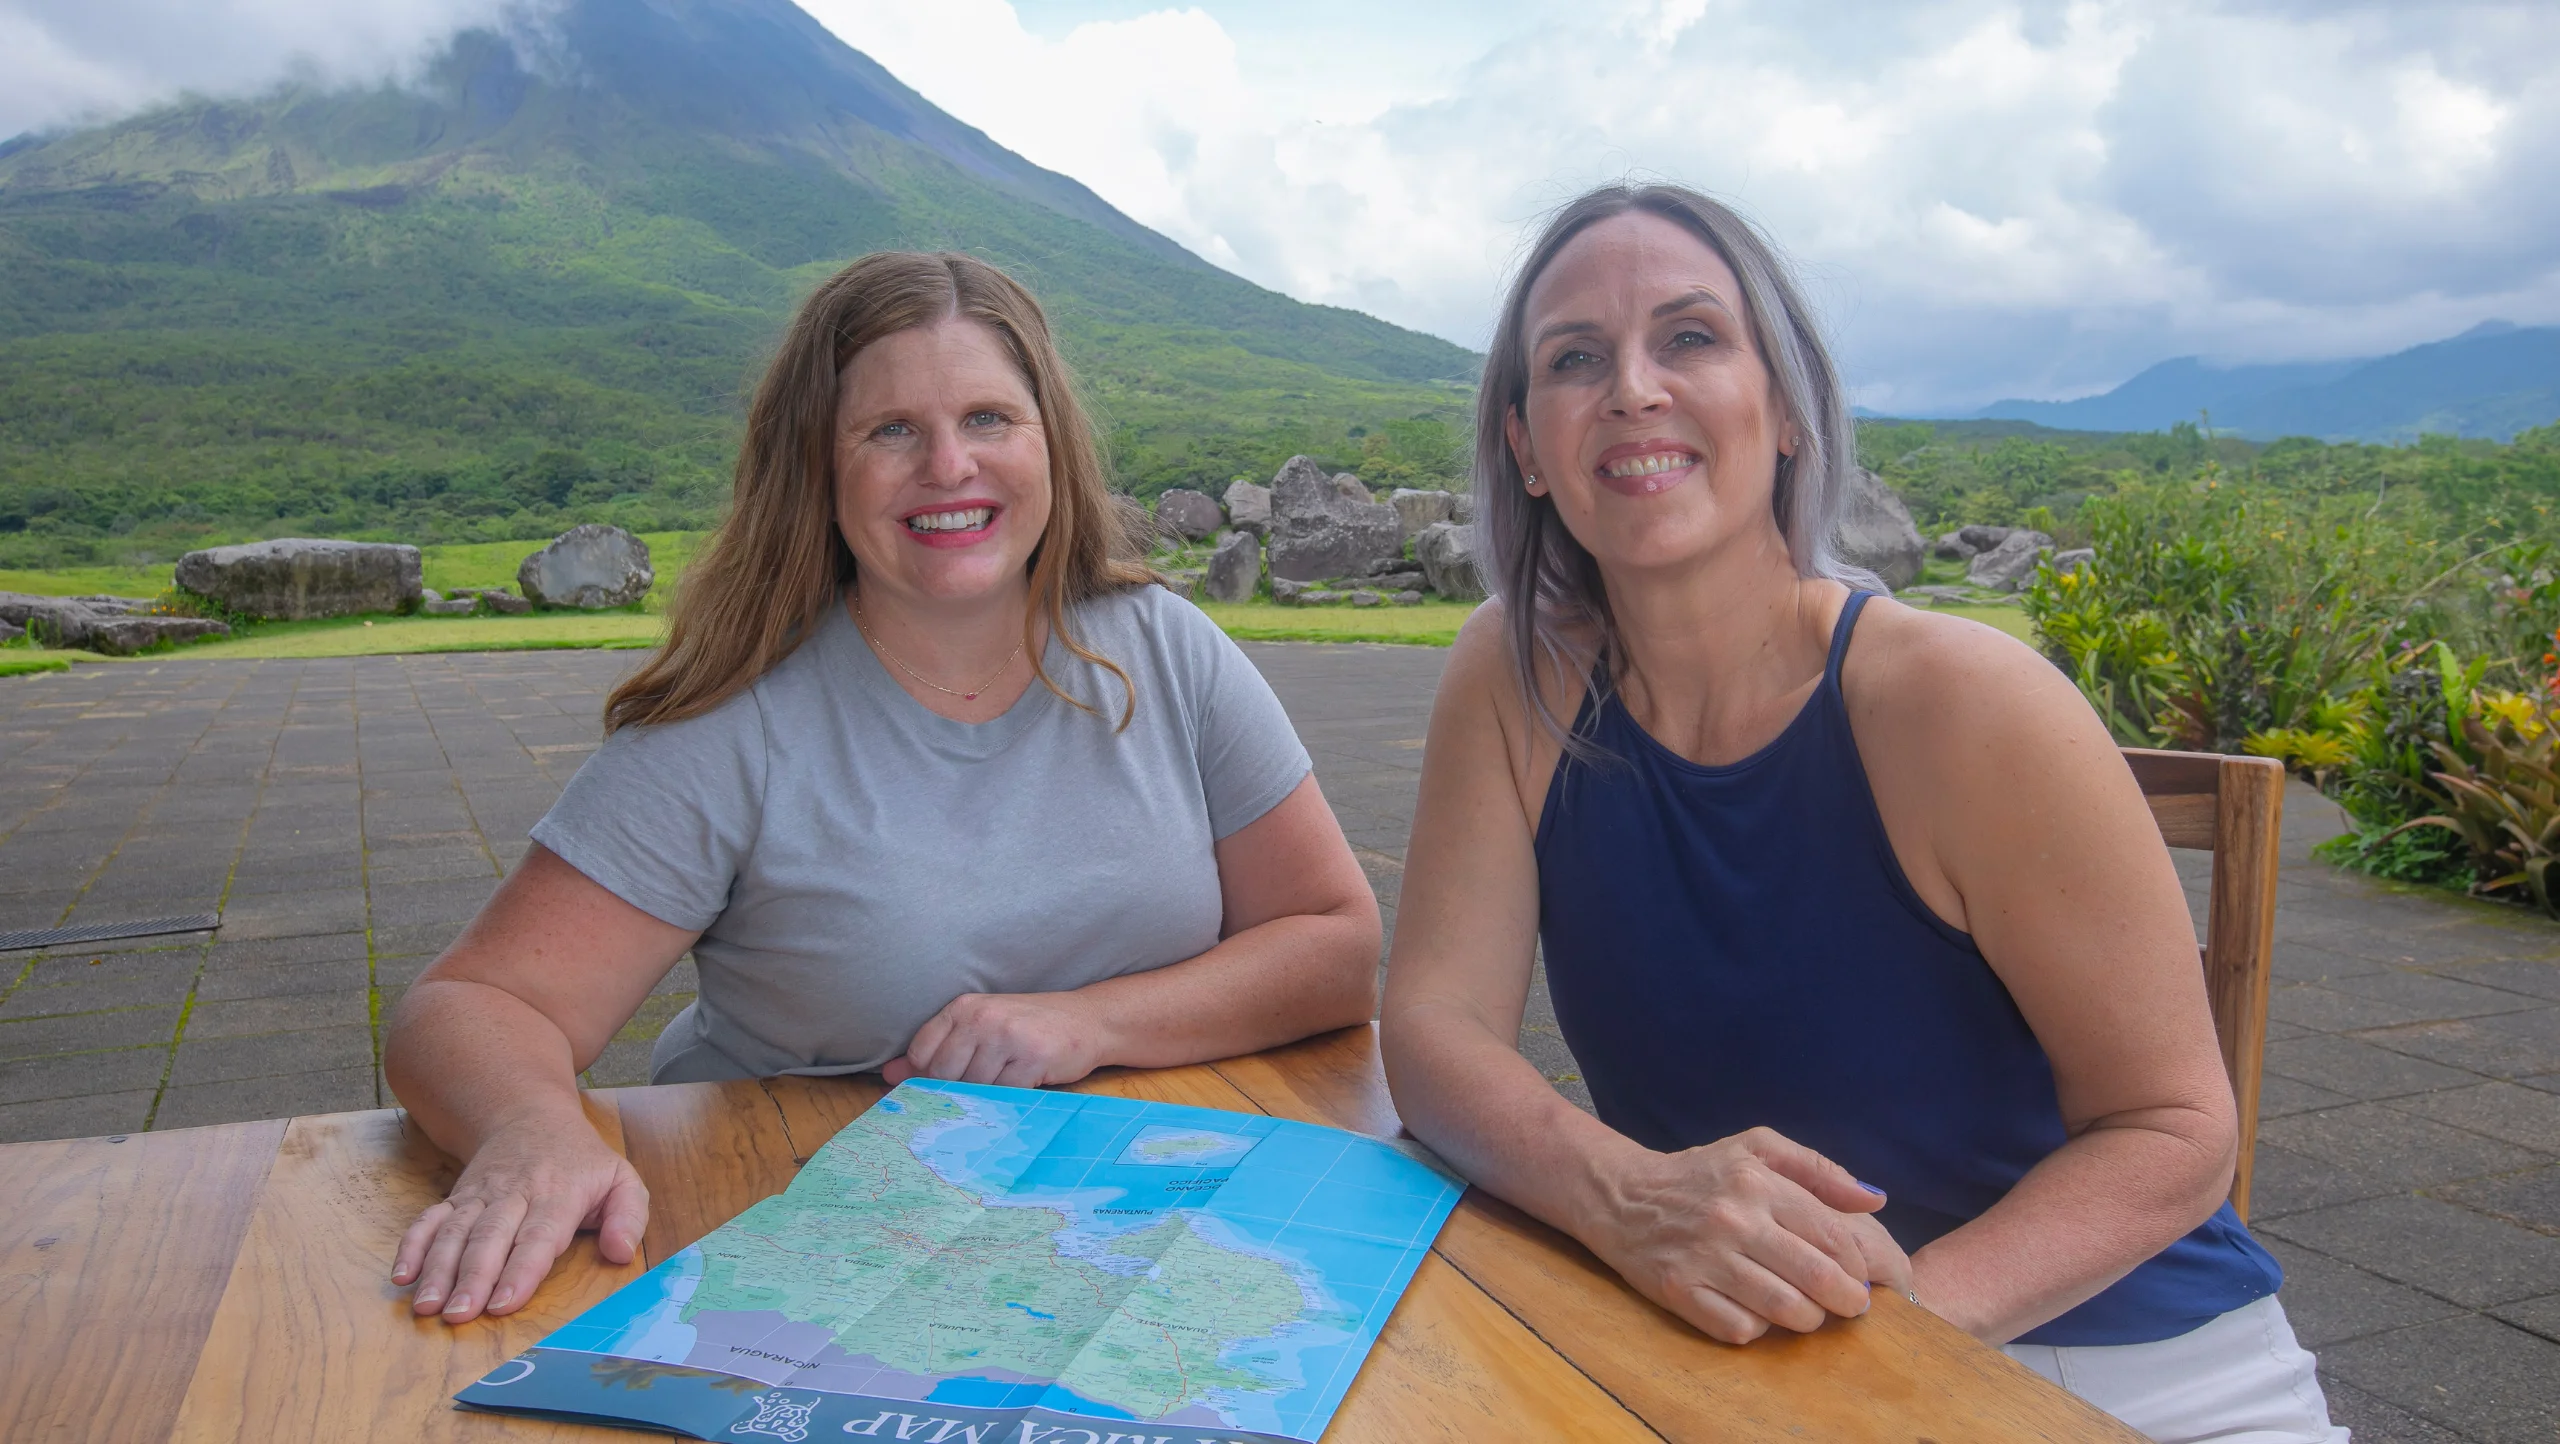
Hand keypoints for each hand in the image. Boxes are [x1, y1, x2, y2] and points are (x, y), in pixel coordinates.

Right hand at [390, 1114, 648, 1324]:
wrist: (529, 1114)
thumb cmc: (581, 1161)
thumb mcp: (621, 1179)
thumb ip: (629, 1217)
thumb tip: (620, 1253)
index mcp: (559, 1193)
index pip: (538, 1237)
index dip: (520, 1271)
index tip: (503, 1303)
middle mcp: (515, 1193)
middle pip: (490, 1237)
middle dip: (472, 1278)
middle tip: (458, 1315)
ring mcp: (480, 1194)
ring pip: (455, 1231)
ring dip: (438, 1269)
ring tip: (427, 1306)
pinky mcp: (456, 1197)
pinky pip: (429, 1220)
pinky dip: (412, 1246)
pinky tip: (401, 1276)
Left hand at [882, 991, 1111, 1087]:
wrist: (1087, 1021)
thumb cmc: (1028, 1028)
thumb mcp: (980, 1029)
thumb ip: (936, 1050)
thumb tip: (888, 1075)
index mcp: (963, 1007)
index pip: (922, 1053)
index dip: (928, 1076)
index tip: (948, 1082)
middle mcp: (982, 1017)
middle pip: (944, 1075)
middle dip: (960, 1089)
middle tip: (985, 1085)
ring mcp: (1007, 1036)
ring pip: (974, 1087)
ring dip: (989, 1095)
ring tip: (1007, 1080)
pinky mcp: (1032, 1056)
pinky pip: (1005, 1094)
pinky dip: (1011, 1099)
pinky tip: (1024, 1085)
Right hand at [1583, 1126, 1912, 1344]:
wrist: (1622, 1196)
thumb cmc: (1700, 1174)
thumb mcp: (1756, 1148)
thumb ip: (1818, 1168)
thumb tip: (1875, 1199)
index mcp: (1757, 1183)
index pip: (1833, 1235)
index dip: (1860, 1266)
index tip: (1863, 1278)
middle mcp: (1732, 1220)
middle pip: (1816, 1277)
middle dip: (1848, 1301)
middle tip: (1852, 1306)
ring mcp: (1703, 1259)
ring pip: (1784, 1309)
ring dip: (1811, 1320)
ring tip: (1812, 1314)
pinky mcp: (1678, 1292)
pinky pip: (1740, 1329)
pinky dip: (1760, 1329)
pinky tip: (1760, 1315)